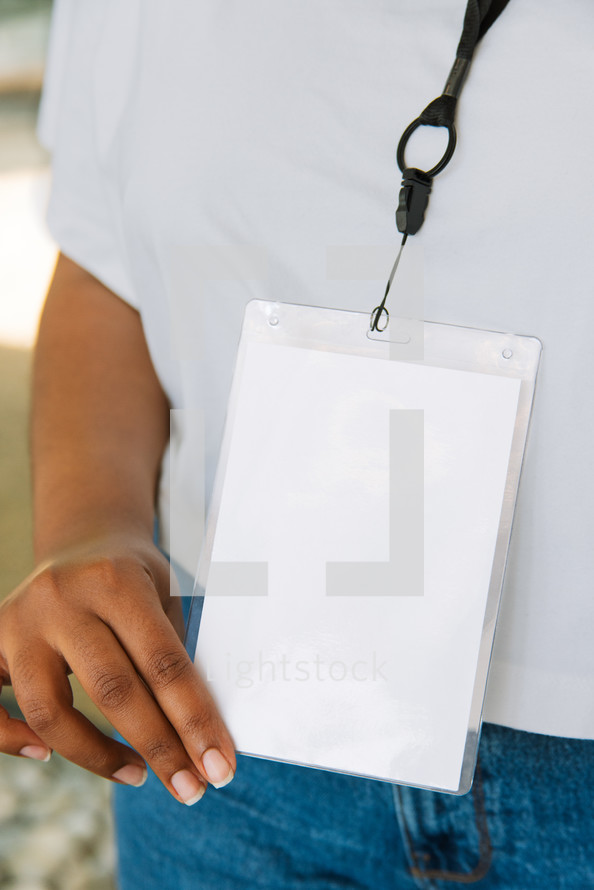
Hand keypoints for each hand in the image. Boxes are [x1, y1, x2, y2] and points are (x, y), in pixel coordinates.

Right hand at [0, 531, 235, 804]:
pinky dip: (11, 739)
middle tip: (191, 789)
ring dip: (97, 755)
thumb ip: (176, 649)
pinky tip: (47, 755)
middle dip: (160, 747)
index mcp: (116, 581)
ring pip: (51, 710)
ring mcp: (21, 622)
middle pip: (114, 690)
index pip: (163, 663)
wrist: (82, 538)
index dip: (194, 720)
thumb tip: (202, 730)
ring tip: (137, 774)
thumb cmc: (134, 575)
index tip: (220, 766)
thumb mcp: (165, 591)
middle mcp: (63, 599)